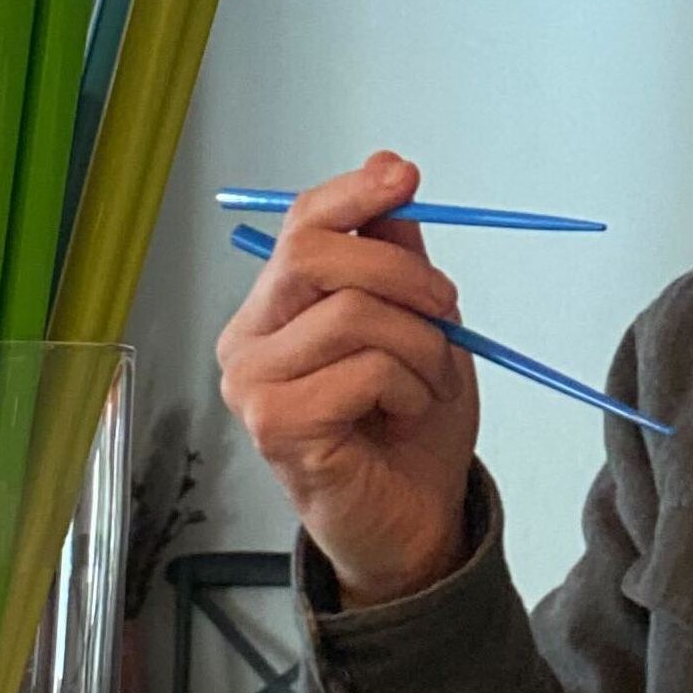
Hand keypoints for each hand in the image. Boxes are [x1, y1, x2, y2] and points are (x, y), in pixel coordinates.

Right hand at [217, 152, 479, 605]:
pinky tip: (402, 416)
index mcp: (275, 310)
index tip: (404, 176)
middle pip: (315, 254)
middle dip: (403, 272)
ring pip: (354, 314)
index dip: (351, 195)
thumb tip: (389, 172)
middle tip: (446, 310)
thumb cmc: (409, 428)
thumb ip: (397, 257)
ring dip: (420, 346)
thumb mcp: (418, 325)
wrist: (414, 520)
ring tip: (427, 384)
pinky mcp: (276, 425)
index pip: (300, 227)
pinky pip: (364, 369)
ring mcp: (253, 385)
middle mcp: (247, 341)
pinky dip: (408, 387)